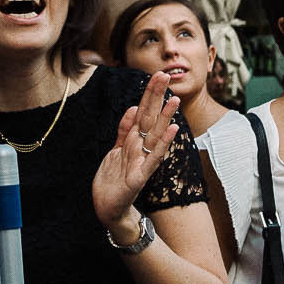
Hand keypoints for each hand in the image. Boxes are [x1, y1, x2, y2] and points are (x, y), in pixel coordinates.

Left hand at [92, 72, 179, 229]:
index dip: (149, 94)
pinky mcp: (141, 176)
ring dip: (165, 117)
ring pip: (154, 135)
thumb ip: (124, 130)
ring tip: (174, 100)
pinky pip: (154, 157)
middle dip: (157, 97)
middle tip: (166, 76)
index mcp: (133, 141)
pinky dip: (163, 143)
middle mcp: (141, 148)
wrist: (109, 208)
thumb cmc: (113, 181)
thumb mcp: (115, 150)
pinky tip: (173, 130)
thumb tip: (134, 108)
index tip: (157, 76)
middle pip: (150, 118)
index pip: (143, 112)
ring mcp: (142, 160)